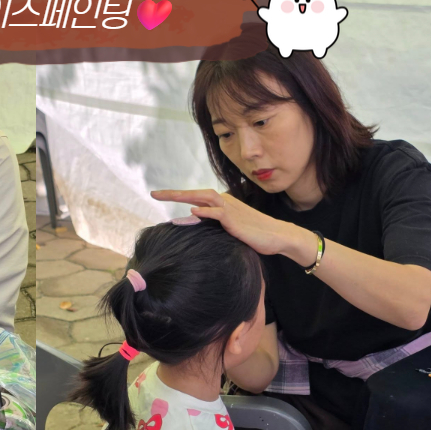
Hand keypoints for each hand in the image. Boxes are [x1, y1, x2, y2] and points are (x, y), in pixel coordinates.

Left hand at [151, 188, 299, 256]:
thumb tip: (194, 221)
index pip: (197, 197)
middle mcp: (224, 202)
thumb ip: (213, 225)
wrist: (276, 236)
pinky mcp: (235, 219)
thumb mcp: (230, 229)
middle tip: (154, 194)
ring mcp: (230, 209)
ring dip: (184, 196)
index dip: (178, 196)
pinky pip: (218, 213)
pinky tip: (193, 212)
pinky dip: (206, 211)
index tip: (160, 197)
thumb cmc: (254, 234)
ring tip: (166, 197)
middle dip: (174, 193)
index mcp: (222, 204)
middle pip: (196, 193)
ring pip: (204, 198)